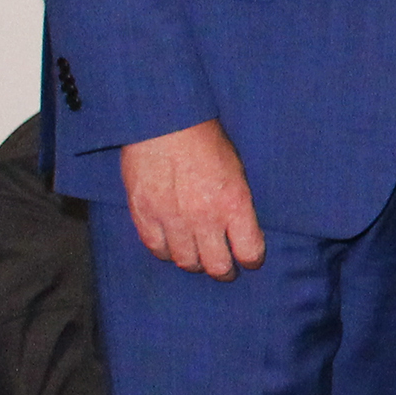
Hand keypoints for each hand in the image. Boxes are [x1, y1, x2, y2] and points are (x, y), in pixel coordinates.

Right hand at [120, 119, 264, 278]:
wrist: (165, 124)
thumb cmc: (206, 141)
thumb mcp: (237, 170)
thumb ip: (237, 203)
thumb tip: (239, 228)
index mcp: (234, 204)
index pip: (249, 251)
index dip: (252, 260)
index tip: (251, 260)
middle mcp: (204, 219)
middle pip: (216, 265)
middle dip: (224, 270)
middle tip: (225, 267)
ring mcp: (171, 220)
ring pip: (185, 262)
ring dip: (195, 262)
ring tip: (199, 257)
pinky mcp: (144, 217)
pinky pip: (157, 249)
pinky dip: (167, 252)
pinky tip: (174, 246)